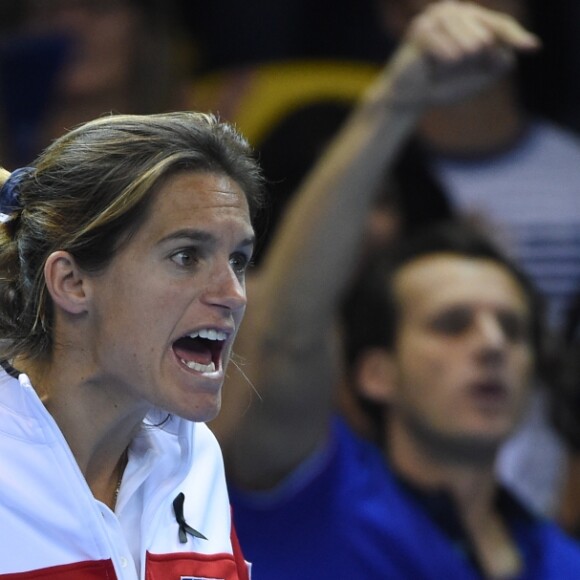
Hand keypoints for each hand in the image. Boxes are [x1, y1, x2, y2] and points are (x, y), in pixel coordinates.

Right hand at [386, 0, 539, 105]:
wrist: (409, 97)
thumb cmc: (443, 85)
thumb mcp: (478, 77)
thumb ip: (499, 63)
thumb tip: (506, 52)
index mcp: (471, 19)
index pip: (499, 26)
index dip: (514, 37)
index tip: (531, 48)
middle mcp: (456, 11)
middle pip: (484, 40)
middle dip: (471, 65)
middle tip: (450, 71)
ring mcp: (437, 16)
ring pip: (469, 47)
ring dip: (456, 69)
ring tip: (440, 71)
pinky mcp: (421, 29)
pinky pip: (449, 53)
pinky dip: (445, 67)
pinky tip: (433, 68)